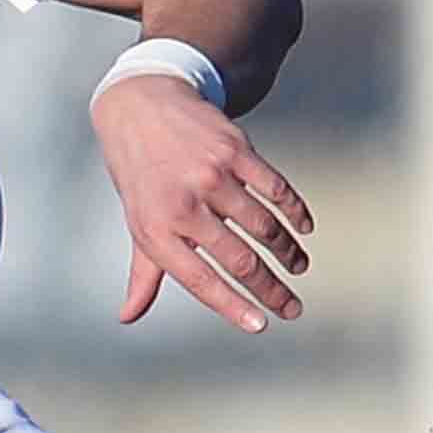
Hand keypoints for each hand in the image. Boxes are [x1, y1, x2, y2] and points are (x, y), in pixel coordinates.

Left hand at [94, 76, 311, 334]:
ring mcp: (211, 175)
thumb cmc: (140, 175)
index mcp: (156, 230)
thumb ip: (143, 274)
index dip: (232, 306)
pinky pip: (275, 187)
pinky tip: (303, 227)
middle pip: (239, 259)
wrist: (140, 107)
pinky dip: (294, 211)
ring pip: (263, 226)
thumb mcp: (138, 223)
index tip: (260, 325)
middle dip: (272, 290)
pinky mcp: (234, 150)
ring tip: (297, 267)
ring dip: (287, 252)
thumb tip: (129, 316)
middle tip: (292, 308)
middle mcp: (183, 204)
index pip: (199, 279)